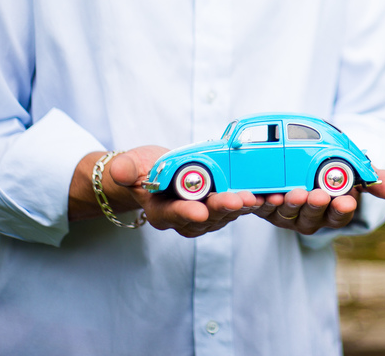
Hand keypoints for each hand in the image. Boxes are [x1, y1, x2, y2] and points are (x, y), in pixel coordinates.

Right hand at [106, 146, 262, 237]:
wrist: (154, 174)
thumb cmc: (141, 170)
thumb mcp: (129, 165)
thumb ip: (125, 169)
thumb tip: (120, 171)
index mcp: (160, 211)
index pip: (172, 214)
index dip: (186, 212)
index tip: (199, 211)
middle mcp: (183, 219)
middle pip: (204, 217)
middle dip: (222, 208)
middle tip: (239, 200)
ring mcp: (203, 216)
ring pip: (223, 215)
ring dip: (241, 208)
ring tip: (256, 197)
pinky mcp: (219, 209)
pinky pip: (235, 208)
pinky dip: (249, 203)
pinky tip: (264, 195)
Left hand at [250, 169, 384, 234]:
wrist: (308, 158)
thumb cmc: (338, 169)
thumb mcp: (359, 171)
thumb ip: (378, 180)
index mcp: (334, 212)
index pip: (340, 215)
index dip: (342, 209)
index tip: (347, 200)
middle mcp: (310, 218)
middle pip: (312, 217)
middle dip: (315, 206)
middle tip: (318, 195)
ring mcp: (286, 213)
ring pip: (286, 214)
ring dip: (288, 205)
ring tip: (292, 193)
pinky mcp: (265, 205)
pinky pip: (260, 207)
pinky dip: (258, 202)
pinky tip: (258, 195)